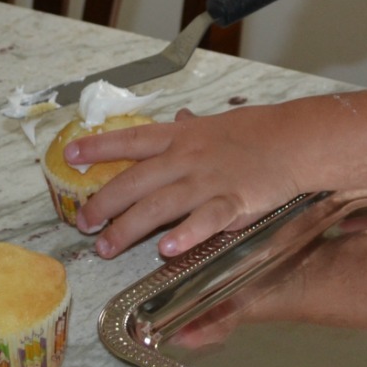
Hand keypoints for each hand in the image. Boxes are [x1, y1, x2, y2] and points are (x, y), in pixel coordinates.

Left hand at [69, 106, 307, 259]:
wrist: (295, 140)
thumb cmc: (257, 133)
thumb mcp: (217, 124)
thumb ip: (191, 127)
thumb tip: (177, 116)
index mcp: (181, 137)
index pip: (131, 141)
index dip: (99, 149)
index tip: (71, 157)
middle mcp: (187, 158)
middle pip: (135, 181)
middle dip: (103, 203)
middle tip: (82, 223)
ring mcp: (208, 181)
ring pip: (158, 205)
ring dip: (127, 227)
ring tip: (105, 246)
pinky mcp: (233, 202)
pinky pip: (205, 221)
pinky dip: (186, 234)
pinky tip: (167, 250)